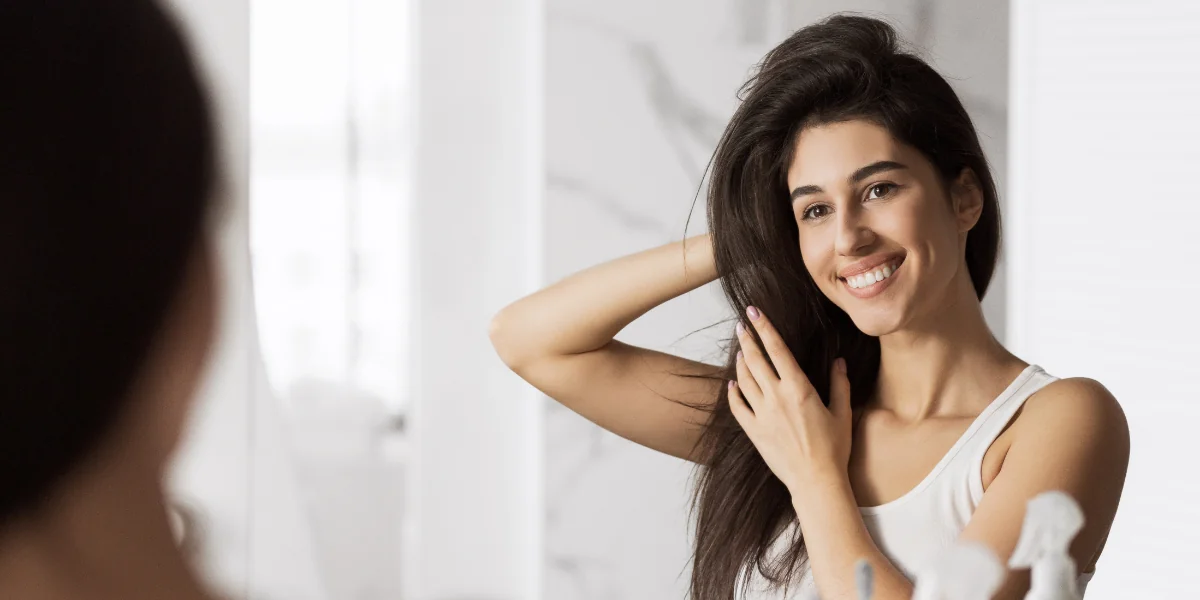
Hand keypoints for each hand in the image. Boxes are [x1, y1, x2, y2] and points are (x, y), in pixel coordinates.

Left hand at [729, 305, 852, 495]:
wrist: (816, 481)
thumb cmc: (833, 449)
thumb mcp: (842, 413)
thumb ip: (839, 384)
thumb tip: (839, 361)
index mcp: (799, 388)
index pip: (777, 349)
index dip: (764, 327)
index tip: (754, 312)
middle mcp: (776, 397)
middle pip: (755, 360)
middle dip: (747, 339)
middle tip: (741, 325)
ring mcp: (762, 414)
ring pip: (744, 380)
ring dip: (740, 362)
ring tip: (740, 350)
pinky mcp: (753, 431)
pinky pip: (737, 406)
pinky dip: (732, 392)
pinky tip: (732, 384)